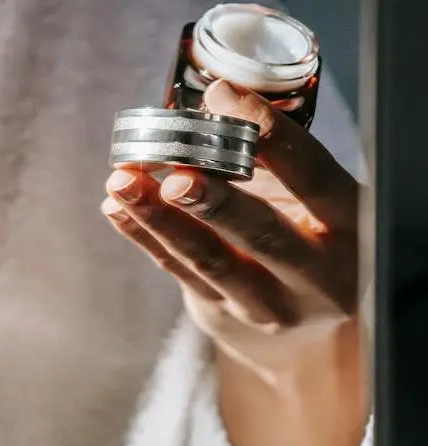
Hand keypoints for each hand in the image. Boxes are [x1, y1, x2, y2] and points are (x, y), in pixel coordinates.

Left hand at [101, 79, 362, 375]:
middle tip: (176, 176)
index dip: (271, 138)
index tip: (223, 99)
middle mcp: (317, 273)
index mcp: (352, 226)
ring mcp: (268, 303)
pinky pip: (179, 271)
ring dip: (160, 218)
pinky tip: (116, 207)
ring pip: (209, 260)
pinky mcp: (223, 314)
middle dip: (215, 202)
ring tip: (124, 182)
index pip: (314, 176)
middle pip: (263, 233)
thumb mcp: (314, 194)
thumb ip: (275, 156)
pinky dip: (144, 237)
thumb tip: (216, 98)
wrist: (309, 323)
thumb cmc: (309, 231)